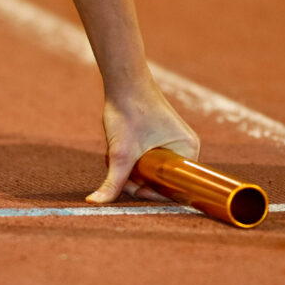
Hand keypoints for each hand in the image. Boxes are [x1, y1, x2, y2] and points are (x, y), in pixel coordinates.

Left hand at [85, 79, 199, 203]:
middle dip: (135, 178)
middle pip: (160, 180)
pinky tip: (115, 149)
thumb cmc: (127, 111)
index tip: (130, 187)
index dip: (151, 193)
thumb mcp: (120, 153)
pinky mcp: (160, 138)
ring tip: (113, 154)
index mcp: (188, 152)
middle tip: (115, 165)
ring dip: (129, 169)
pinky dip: (130, 159)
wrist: (123, 81)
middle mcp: (186, 148)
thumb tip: (96, 203)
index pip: (174, 187)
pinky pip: (146, 159)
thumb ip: (112, 182)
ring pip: (150, 171)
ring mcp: (174, 143)